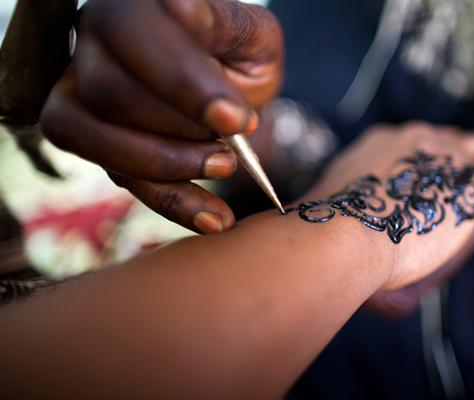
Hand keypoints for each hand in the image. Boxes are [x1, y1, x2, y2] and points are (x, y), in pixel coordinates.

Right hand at [40, 0, 283, 233]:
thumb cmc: (240, 54)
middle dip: (180, 128)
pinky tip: (216, 219)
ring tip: (226, 167)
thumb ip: (223, 24)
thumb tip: (180, 8)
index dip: (180, 81)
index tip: (237, 119)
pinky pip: (117, 178)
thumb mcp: (250, 35)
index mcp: (129, 6)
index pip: (129, 31)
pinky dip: (172, 204)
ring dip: (166, 166)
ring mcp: (81, 95)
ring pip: (89, 137)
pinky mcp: (98, 143)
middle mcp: (92, 46)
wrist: (230, 85)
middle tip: (237, 138)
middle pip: (107, 93)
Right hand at [298, 122, 473, 290]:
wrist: (347, 232)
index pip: (413, 141)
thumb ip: (340, 200)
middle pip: (446, 138)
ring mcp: (447, 153)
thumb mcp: (329, 203)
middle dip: (458, 149)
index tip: (430, 165)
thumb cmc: (329, 224)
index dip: (425, 154)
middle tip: (471, 158)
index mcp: (382, 142)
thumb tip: (321, 215)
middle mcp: (416, 138)